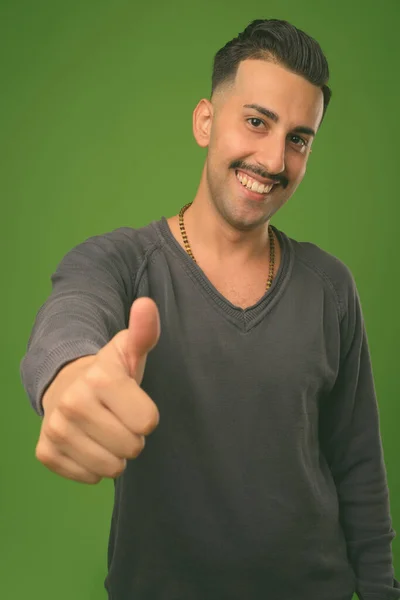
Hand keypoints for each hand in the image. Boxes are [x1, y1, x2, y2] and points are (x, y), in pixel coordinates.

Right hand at [35, 297, 160, 483]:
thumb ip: (144, 331)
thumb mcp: (129, 350)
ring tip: (106, 431)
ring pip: (110, 468)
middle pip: (132, 448)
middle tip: (119, 418)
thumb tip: (146, 304)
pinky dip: (93, 466)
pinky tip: (88, 443)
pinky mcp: (45, 452)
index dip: (146, 416)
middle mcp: (73, 403)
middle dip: (132, 437)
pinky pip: (87, 477)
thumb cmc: (109, 372)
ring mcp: (56, 429)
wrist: (66, 384)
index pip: (148, 422)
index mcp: (100, 379)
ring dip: (115, 455)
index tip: (133, 402)